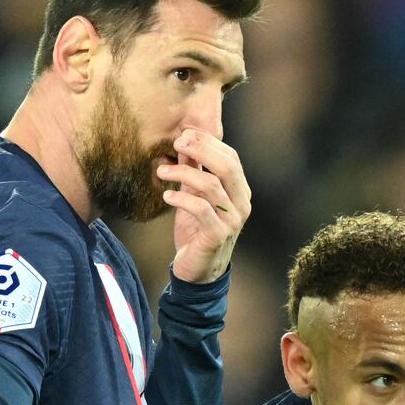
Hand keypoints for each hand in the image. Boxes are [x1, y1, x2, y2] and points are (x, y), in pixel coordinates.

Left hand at [157, 128, 251, 283]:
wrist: (199, 270)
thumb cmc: (196, 231)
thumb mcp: (193, 196)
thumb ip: (192, 171)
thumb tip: (183, 143)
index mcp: (240, 191)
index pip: (231, 157)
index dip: (208, 142)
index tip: (184, 134)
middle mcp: (242, 204)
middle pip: (227, 166)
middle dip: (200, 150)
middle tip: (176, 143)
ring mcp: (232, 220)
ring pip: (211, 185)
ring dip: (183, 173)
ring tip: (162, 171)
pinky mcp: (218, 235)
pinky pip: (201, 209)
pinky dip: (181, 198)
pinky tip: (167, 195)